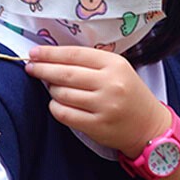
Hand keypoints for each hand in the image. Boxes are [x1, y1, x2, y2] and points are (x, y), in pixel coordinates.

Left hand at [25, 45, 171, 157]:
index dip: (50, 53)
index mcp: (114, 64)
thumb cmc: (129, 94)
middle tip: (30, 67)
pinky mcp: (98, 126)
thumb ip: (90, 62)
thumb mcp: (117, 69)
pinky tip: (57, 104)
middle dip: (42, 69)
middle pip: (65, 73)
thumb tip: (51, 57)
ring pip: (62, 94)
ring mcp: (104, 106)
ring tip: (52, 87)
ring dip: (51, 90)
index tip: (34, 52)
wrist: (150, 127)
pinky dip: (55, 107)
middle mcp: (110, 84)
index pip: (74, 54)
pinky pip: (64, 114)